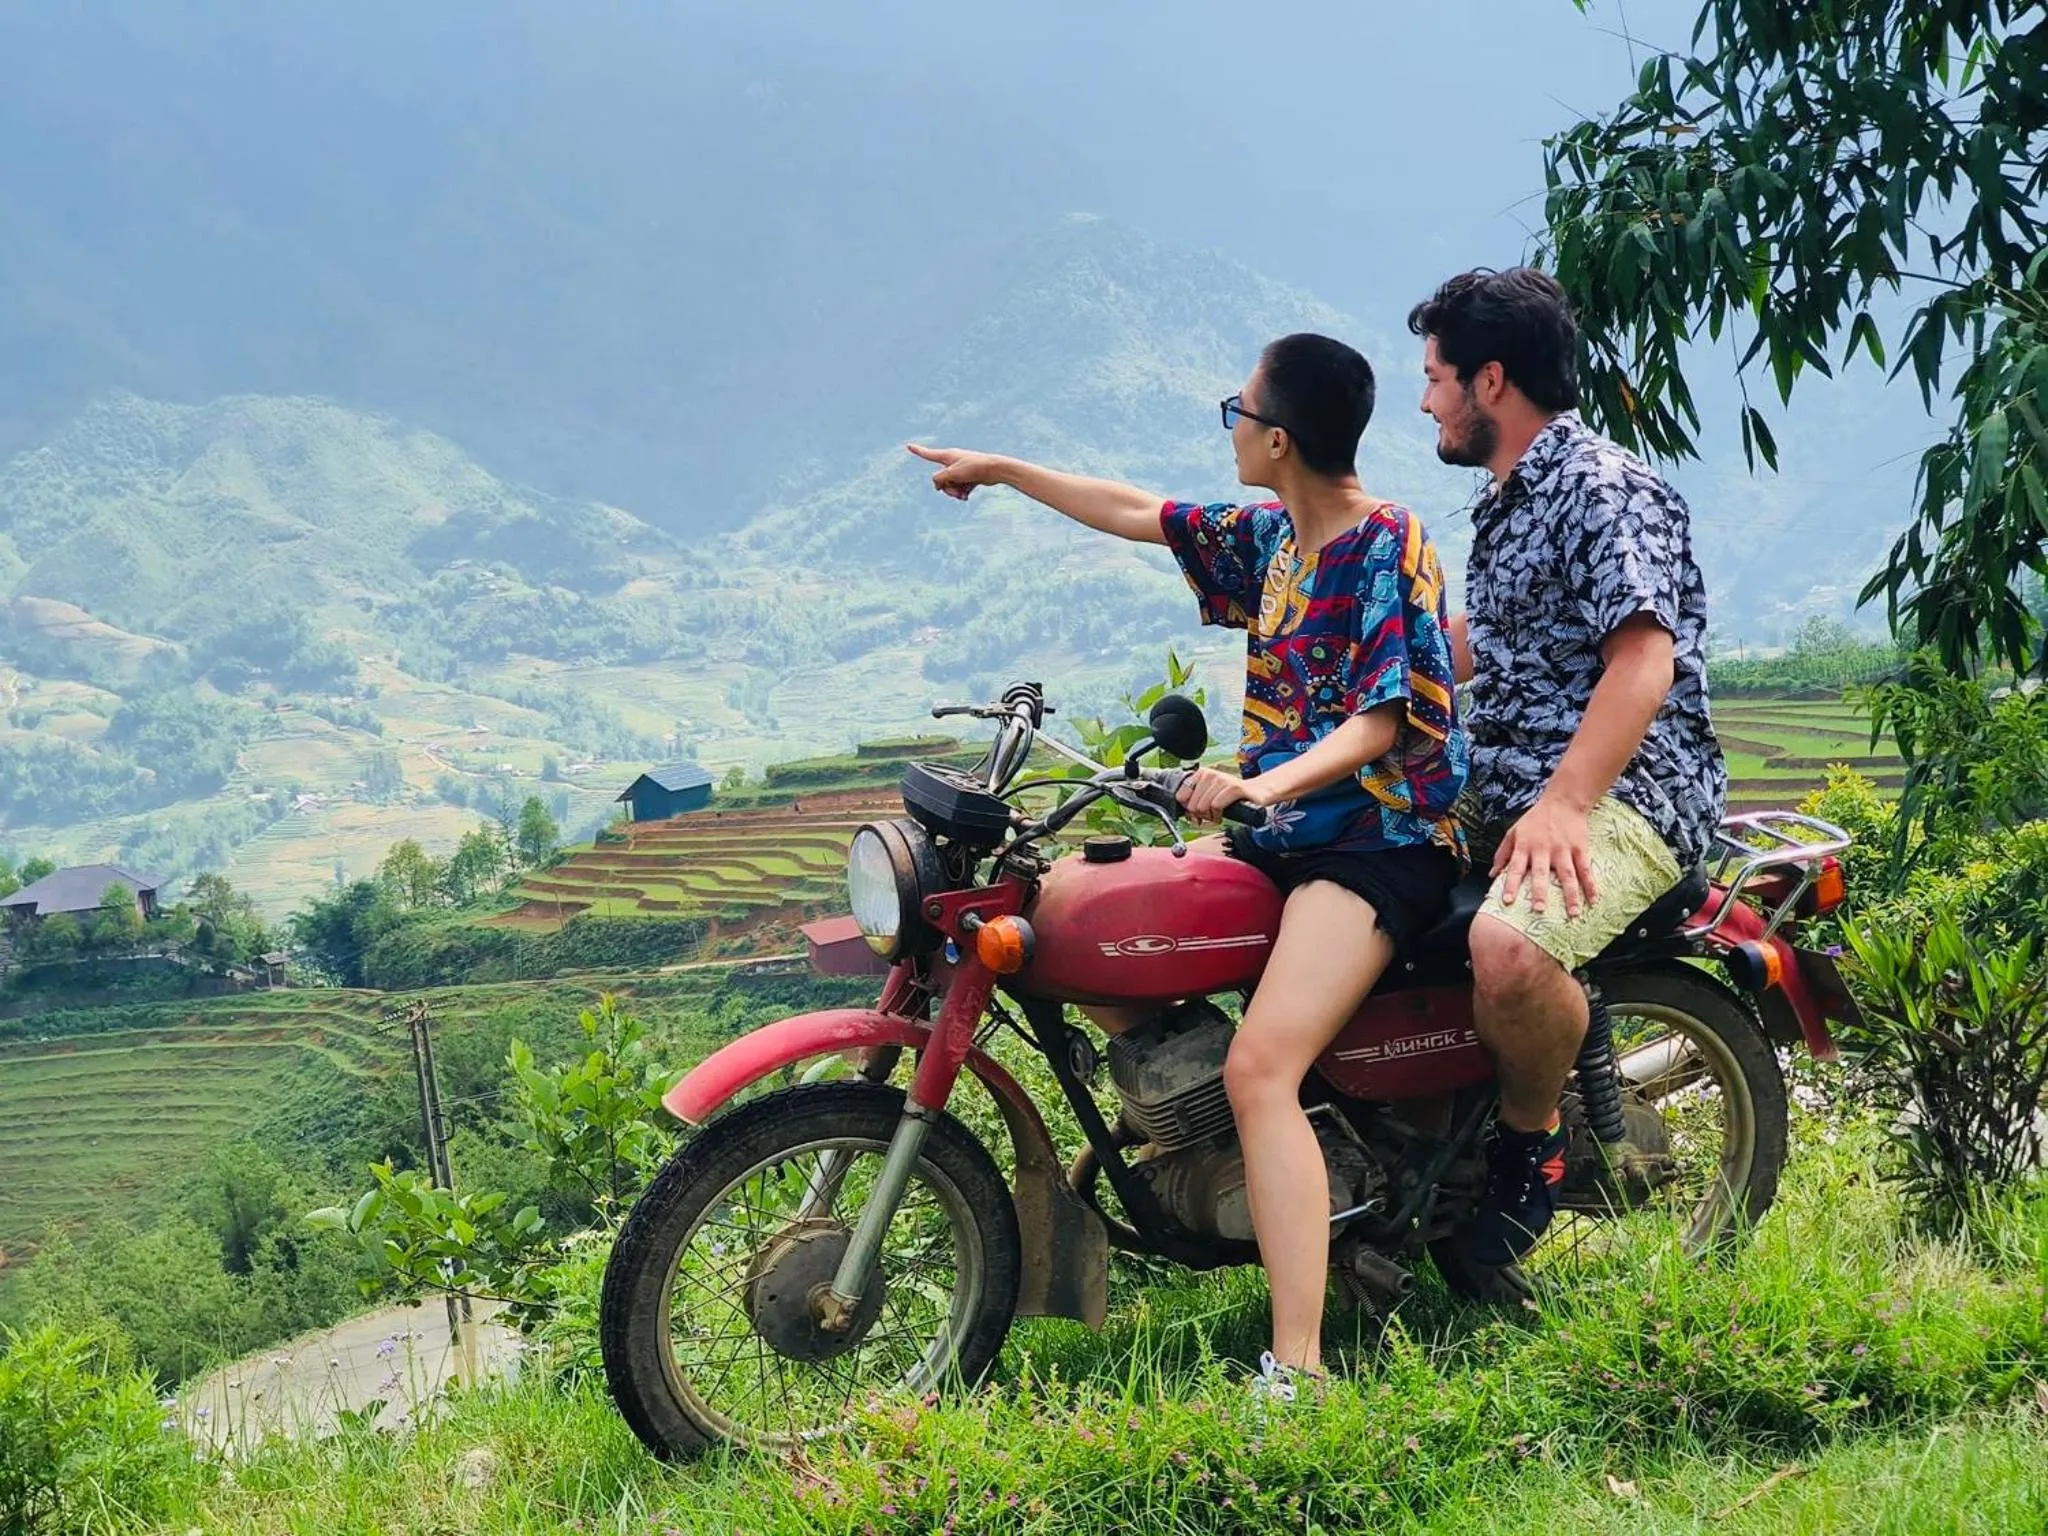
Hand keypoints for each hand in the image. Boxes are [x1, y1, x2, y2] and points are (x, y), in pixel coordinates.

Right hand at [906, 444, 1010, 500]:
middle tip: (955, 491)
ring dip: (954, 492)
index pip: (928, 454)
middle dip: (946, 488)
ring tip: (963, 495)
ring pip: (950, 485)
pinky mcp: (969, 477)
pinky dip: (962, 493)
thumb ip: (938, 479)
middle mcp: (952, 462)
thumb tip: (937, 486)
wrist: (995, 469)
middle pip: (940, 478)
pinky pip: (959, 488)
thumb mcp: (952, 473)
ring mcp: (961, 470)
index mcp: (947, 456)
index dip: (917, 451)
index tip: (908, 445)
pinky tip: (967, 496)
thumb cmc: (974, 468)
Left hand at [1174, 766, 1259, 822]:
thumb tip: (1185, 814)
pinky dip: (1217, 816)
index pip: (1181, 796)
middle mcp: (1210, 774)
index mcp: (1201, 774)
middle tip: (1208, 817)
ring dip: (1209, 817)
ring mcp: (1222, 780)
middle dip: (1199, 816)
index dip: (1187, 809)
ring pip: (1203, 806)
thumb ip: (1195, 800)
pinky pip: (1216, 806)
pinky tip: (1221, 816)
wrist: (1257, 792)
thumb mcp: (1210, 794)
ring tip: (1216, 817)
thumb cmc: (1231, 795)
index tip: (1195, 814)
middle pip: (1192, 804)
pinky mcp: (1234, 788)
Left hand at [1492, 796, 1597, 917]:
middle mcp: (1543, 849)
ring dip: (1571, 895)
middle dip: (1539, 892)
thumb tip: (1492, 875)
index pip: (1515, 868)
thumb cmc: (1534, 820)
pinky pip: (1585, 869)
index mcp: (1525, 846)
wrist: (1562, 802)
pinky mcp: (1580, 848)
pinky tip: (1594, 900)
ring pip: (1567, 875)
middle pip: (1541, 873)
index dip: (1511, 884)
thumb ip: (1502, 854)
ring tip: (1573, 914)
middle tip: (1539, 910)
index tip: (1507, 901)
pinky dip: (1591, 885)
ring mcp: (1563, 849)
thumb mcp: (1514, 832)